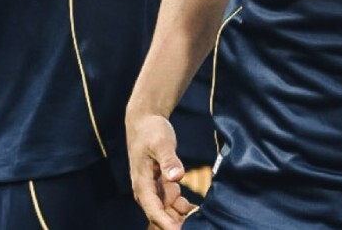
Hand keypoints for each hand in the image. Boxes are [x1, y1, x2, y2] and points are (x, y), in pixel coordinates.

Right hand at [127, 112, 191, 229]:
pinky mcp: (161, 184)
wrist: (145, 121)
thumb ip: (169, 160)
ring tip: (199, 222)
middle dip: (174, 224)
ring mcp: (154, 188)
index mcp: (142, 183)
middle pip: (160, 215)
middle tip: (195, 227)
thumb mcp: (162, 143)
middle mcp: (146, 190)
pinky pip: (171, 202)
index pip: (153, 210)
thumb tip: (176, 176)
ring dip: (180, 218)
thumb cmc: (151, 131)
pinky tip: (195, 209)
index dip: (166, 224)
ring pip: (166, 211)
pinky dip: (182, 208)